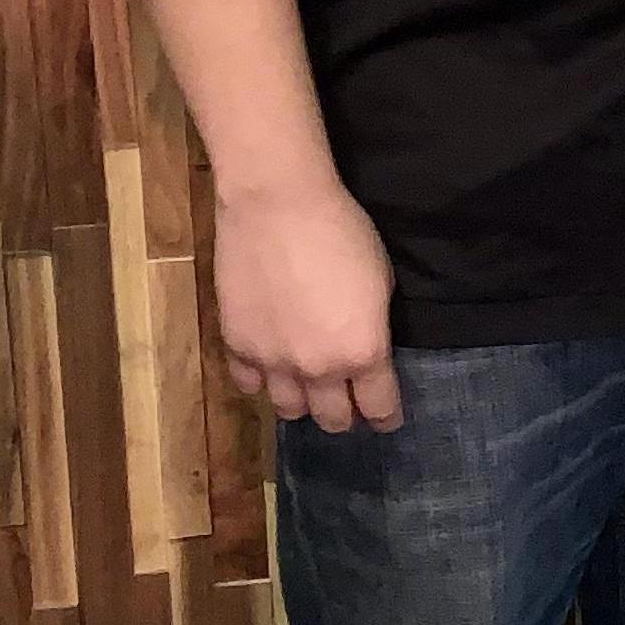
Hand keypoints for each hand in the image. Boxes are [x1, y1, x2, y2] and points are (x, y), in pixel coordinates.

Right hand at [211, 173, 403, 432]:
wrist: (279, 204)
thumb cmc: (342, 230)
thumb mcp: (380, 277)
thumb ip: (373, 325)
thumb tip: (365, 346)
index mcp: (362, 352)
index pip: (379, 408)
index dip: (386, 416)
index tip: (387, 418)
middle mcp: (318, 370)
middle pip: (333, 420)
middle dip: (345, 415)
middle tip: (348, 401)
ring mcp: (273, 362)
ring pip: (289, 409)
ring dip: (303, 401)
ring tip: (307, 385)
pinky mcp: (237, 346)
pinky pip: (249, 384)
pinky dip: (261, 379)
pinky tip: (269, 364)